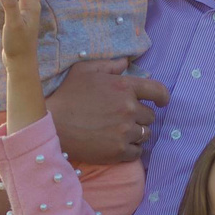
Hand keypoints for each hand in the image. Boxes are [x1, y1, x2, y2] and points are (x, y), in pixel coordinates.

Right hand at [48, 59, 169, 163]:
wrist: (52, 124)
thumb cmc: (67, 95)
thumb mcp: (85, 70)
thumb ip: (109, 65)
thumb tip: (126, 62)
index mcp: (124, 86)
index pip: (158, 91)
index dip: (162, 97)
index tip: (161, 102)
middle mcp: (129, 109)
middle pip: (150, 116)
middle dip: (141, 116)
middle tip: (124, 119)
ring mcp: (125, 131)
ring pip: (145, 134)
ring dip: (136, 133)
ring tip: (120, 132)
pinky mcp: (119, 151)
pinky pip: (137, 152)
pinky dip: (131, 149)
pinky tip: (118, 145)